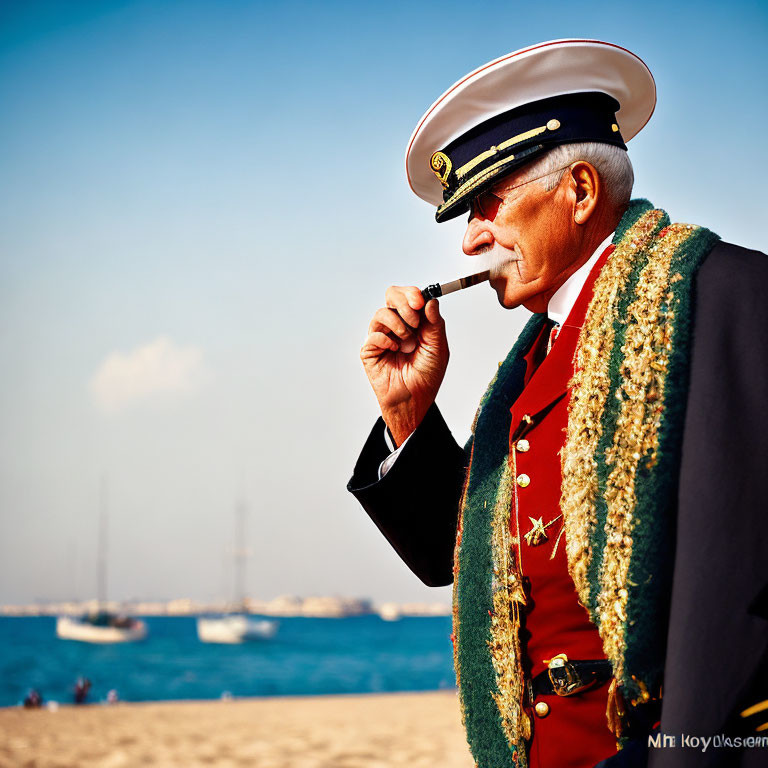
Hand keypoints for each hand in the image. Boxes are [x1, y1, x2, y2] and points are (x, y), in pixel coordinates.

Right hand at [360, 286, 448, 444]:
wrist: (414, 400)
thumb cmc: (426, 377)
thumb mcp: (438, 348)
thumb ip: (435, 323)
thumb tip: (431, 300)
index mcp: (415, 322)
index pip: (409, 296)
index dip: (413, 293)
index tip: (420, 301)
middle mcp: (397, 325)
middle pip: (391, 296)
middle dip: (403, 303)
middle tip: (414, 320)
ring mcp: (382, 336)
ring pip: (381, 313)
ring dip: (398, 325)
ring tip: (407, 343)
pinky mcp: (370, 350)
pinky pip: (374, 335)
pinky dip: (386, 340)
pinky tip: (395, 350)